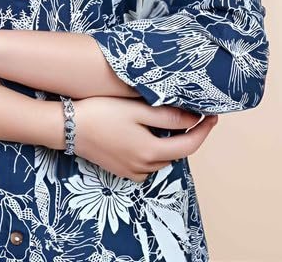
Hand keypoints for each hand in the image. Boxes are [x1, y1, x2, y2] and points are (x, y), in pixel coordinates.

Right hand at [72, 95, 217, 181]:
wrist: (69, 127)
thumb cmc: (102, 113)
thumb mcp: (137, 110)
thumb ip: (168, 116)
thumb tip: (194, 119)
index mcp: (151, 152)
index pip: (189, 145)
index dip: (204, 131)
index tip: (212, 116)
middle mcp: (145, 167)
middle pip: (176, 152)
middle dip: (187, 135)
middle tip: (193, 113)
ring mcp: (132, 171)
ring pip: (162, 158)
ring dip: (170, 142)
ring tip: (171, 121)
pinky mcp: (121, 171)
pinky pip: (147, 163)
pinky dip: (154, 150)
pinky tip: (147, 134)